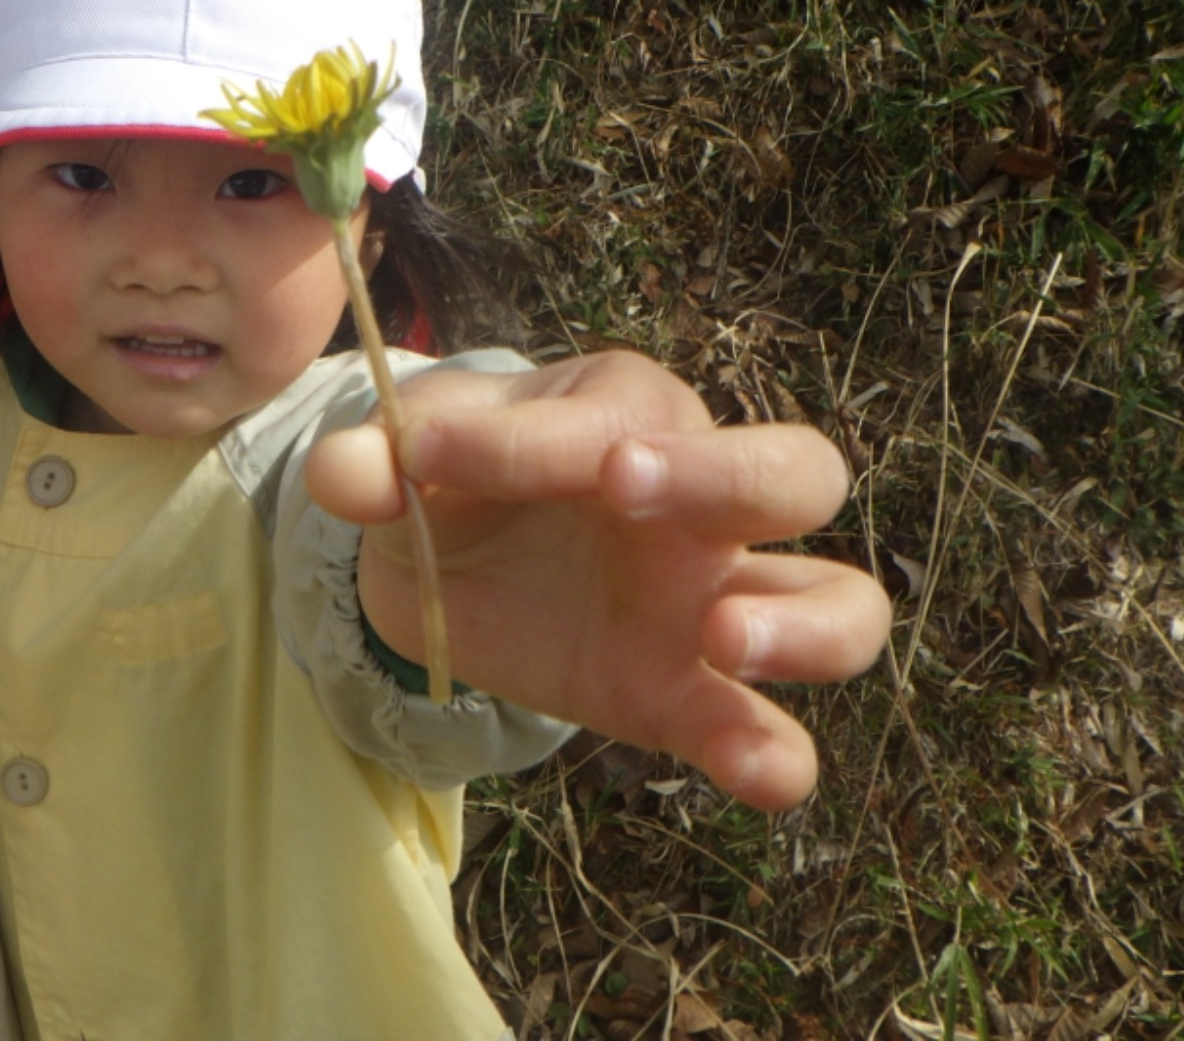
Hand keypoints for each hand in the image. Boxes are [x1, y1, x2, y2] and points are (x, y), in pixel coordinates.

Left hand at [304, 351, 888, 811]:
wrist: (449, 562)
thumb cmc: (454, 477)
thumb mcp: (405, 458)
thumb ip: (376, 459)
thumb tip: (343, 470)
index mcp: (627, 411)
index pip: (612, 412)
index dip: (523, 436)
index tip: (429, 456)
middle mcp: (700, 500)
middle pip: (794, 470)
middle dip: (727, 473)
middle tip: (627, 489)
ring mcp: (713, 602)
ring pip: (840, 602)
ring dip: (802, 621)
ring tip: (720, 634)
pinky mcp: (689, 696)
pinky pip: (768, 729)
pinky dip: (772, 754)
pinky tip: (755, 773)